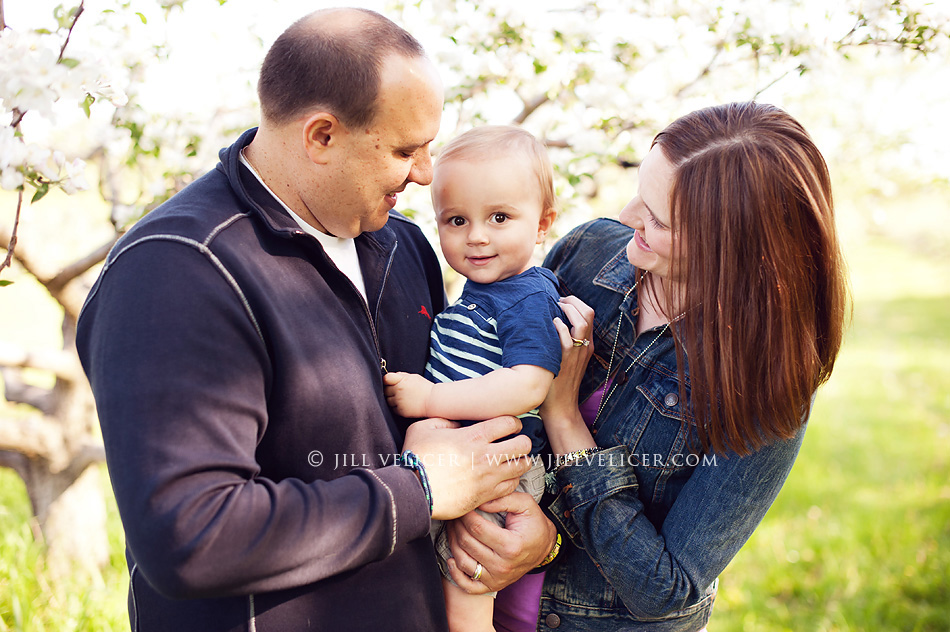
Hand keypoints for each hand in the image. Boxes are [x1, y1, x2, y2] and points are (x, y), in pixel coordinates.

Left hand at [383, 371, 433, 417]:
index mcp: (401, 381)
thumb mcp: (413, 377)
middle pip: (385, 390)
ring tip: (403, 398)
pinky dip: (397, 406)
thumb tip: (392, 376)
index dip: (387, 380)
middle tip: (399, 391)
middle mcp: (398, 391)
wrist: (432, 401)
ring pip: (388, 400)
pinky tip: (405, 404)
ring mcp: (399, 401)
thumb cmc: (424, 388)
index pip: (386, 378)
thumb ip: (401, 376)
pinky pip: (393, 408)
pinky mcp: (400, 411)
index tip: (390, 381)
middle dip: (390, 390)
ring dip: (392, 399)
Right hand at [402, 416, 531, 520]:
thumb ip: (444, 420)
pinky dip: (512, 481)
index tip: (510, 426)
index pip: (509, 423)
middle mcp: (486, 456)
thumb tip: (457, 423)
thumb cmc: (416, 458)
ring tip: (514, 461)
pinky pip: (512, 487)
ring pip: (522, 466)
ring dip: (521, 461)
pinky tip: (505, 478)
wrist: (413, 490)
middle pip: (523, 444)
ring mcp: (488, 477)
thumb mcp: (424, 428)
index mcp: (473, 436)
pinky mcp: (485, 495)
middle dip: (522, 441)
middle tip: (516, 443)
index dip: (513, 423)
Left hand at [444, 492, 556, 593]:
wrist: (543, 547)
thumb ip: (503, 499)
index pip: (477, 528)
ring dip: (452, 543)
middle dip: (457, 525)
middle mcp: (503, 566)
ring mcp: (497, 578)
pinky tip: (452, 559)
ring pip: (463, 562)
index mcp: (511, 546)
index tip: (463, 506)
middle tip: (456, 515)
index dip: (465, 515)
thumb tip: (480, 501)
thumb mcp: (525, 504)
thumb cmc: (533, 523)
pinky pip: (467, 585)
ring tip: (453, 529)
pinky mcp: (493, 586)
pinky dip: (455, 574)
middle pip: (467, 543)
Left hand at [540, 297, 595, 442]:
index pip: (588, 313)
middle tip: (556, 300)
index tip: (560, 300)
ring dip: (567, 309)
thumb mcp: (567, 359)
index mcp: (587, 344)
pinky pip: (567, 339)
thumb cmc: (558, 381)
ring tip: (554, 307)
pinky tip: (551, 323)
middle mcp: (585, 346)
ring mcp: (577, 354)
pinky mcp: (565, 361)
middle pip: (588, 313)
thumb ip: (564, 341)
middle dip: (572, 300)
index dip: (575, 301)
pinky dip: (559, 327)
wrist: (562, 407)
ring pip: (581, 322)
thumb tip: (550, 322)